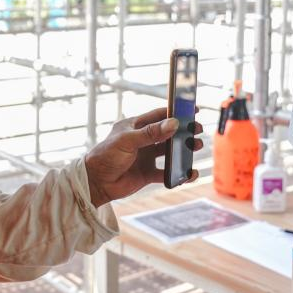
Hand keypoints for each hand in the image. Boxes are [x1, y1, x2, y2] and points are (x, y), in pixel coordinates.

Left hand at [84, 107, 202, 207]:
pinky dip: (179, 173)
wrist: (95, 183)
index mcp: (135, 126)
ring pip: (169, 152)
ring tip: (196, 147)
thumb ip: (150, 133)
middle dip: (183, 131)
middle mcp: (142, 140)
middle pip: (167, 133)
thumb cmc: (106, 155)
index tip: (193, 110)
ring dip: (183, 150)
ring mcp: (145, 156)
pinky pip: (167, 173)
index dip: (175, 112)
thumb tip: (173, 123)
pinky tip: (190, 173)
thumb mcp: (127, 141)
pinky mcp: (147, 173)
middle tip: (197, 130)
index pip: (158, 115)